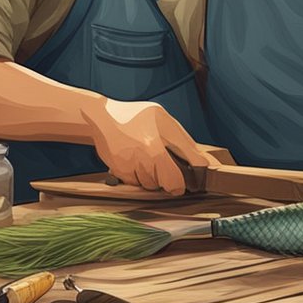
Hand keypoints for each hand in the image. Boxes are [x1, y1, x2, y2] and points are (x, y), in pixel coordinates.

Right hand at [85, 99, 219, 194]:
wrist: (100, 119)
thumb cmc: (134, 117)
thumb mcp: (162, 118)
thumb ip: (182, 139)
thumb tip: (202, 161)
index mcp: (163, 136)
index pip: (192, 161)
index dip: (198, 173)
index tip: (198, 179)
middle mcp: (149, 152)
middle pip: (172, 182)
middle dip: (172, 180)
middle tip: (166, 167)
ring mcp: (134, 164)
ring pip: (153, 185)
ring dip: (153, 178)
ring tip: (145, 159)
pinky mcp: (121, 172)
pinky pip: (137, 184)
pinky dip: (138, 177)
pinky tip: (133, 161)